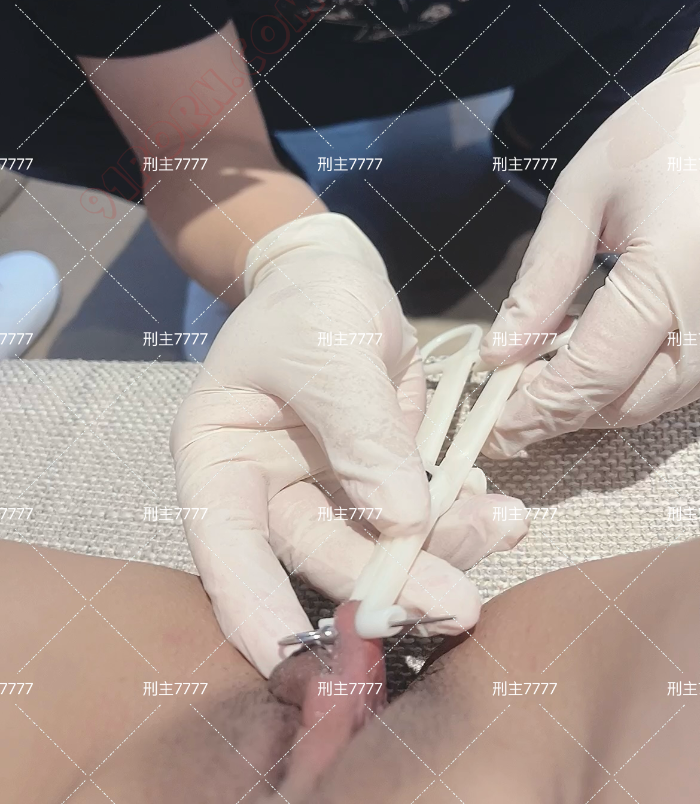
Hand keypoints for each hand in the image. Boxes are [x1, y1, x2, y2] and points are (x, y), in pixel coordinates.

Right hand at [171, 213, 528, 675]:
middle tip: (458, 604)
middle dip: (387, 583)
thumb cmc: (307, 300)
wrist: (335, 271)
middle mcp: (267, 491)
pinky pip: (416, 513)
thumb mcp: (327, 351)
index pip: (226, 550)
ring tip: (503, 528)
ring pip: (378, 545)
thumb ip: (360, 434)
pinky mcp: (375, 480)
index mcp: (220, 461)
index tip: (300, 662)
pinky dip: (458, 518)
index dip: (256, 611)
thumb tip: (403, 522)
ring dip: (441, 550)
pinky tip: (498, 511)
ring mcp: (325, 490)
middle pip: (320, 555)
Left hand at [480, 29, 699, 457]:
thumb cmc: (663, 135)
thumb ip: (542, 283)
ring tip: (536, 383)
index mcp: (672, 278)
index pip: (593, 375)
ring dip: (594, 405)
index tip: (491, 426)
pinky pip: (678, 381)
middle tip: (504, 407)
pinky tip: (584, 361)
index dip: (536, 409)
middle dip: (561, 415)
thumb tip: (500, 353)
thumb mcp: (582, 198)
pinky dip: (626, 385)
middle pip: (628, 403)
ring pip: (656, 401)